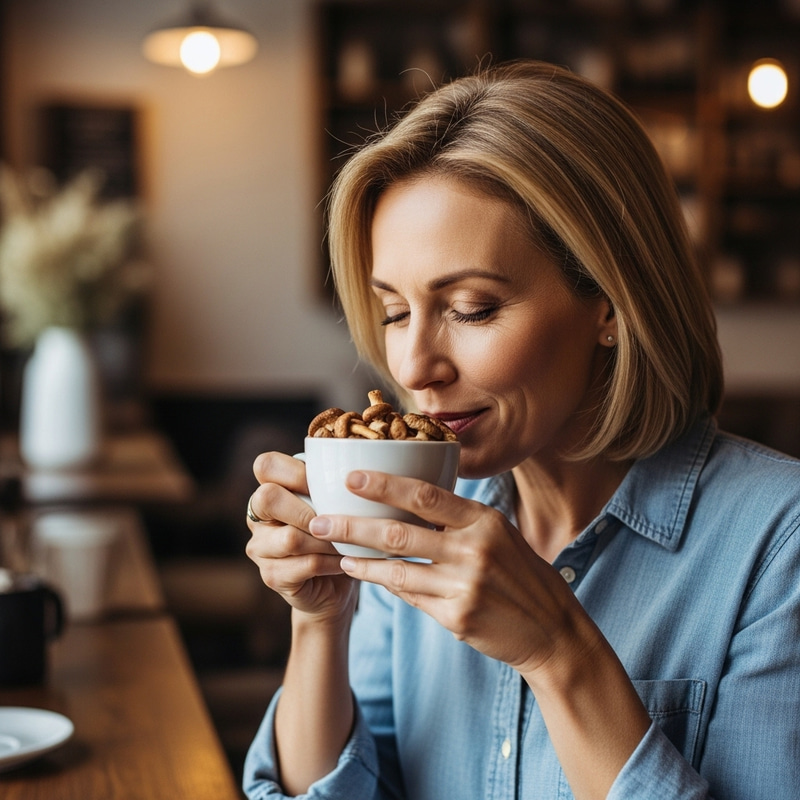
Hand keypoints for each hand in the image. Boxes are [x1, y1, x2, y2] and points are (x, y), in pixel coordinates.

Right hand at [245, 451, 358, 621]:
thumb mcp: (336, 502)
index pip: (265, 465)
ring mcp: (260, 548)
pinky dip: (333, 562)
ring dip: (327, 540)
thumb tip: (367, 461)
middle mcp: (257, 516)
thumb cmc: (339, 533)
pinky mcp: (272, 576)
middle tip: (337, 519)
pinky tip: (347, 561)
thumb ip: (335, 483)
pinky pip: (305, 564)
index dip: (295, 472)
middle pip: (267, 497)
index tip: (328, 484)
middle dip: (308, 508)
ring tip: (349, 542)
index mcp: (270, 488)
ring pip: (291, 537)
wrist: (336, 583)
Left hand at [308, 469, 591, 675]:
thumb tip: (406, 502)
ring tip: (331, 550)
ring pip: (397, 569)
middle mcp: (474, 550)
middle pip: (399, 532)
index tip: (350, 477)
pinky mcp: (457, 617)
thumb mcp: (499, 534)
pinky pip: (410, 596)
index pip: (425, 495)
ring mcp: (464, 586)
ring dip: (359, 559)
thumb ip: (458, 520)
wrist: (551, 629)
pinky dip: (383, 584)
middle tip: (319, 519)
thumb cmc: (521, 574)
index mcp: (484, 521)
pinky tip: (362, 575)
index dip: (384, 485)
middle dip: (352, 525)